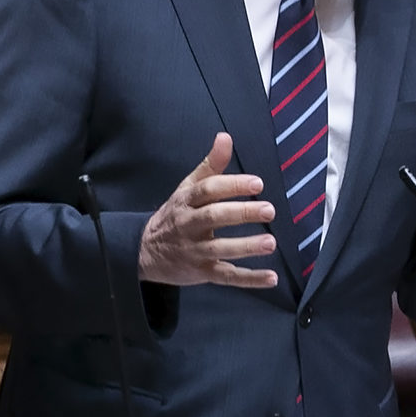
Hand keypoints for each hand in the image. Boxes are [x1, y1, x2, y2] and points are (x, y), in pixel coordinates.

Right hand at [137, 132, 278, 287]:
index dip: (232, 185)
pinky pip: (226, 276)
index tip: (258, 183)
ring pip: (220, 249)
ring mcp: (194, 251)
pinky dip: (249, 279)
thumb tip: (226, 136)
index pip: (208, 190)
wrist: (144, 252)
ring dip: (246, 247)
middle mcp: (189, 225)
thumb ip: (210, 166)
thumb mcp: (187, 188)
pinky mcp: (201, 273)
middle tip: (269, 210)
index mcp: (187, 201)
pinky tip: (271, 278)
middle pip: (214, 217)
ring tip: (271, 243)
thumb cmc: (175, 214)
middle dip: (241, 214)